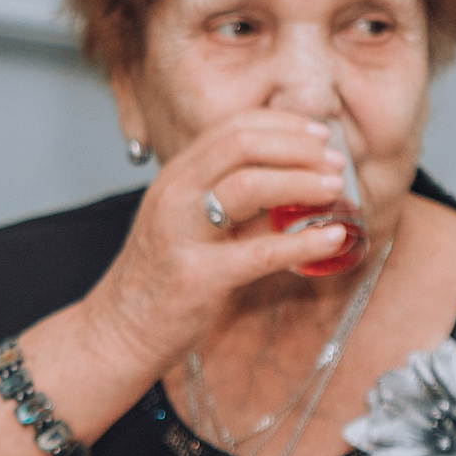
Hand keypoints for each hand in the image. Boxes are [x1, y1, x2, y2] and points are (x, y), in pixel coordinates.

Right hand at [80, 110, 351, 369]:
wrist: (118, 330)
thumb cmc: (160, 280)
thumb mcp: (192, 226)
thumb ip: (238, 206)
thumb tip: (301, 188)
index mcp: (175, 179)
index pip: (231, 128)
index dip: (283, 125)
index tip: (321, 136)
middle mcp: (173, 196)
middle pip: (242, 145)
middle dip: (299, 147)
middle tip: (337, 163)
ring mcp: (181, 233)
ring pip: (248, 185)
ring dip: (303, 182)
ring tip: (337, 190)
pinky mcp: (197, 275)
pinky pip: (260, 252)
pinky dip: (304, 242)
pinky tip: (334, 238)